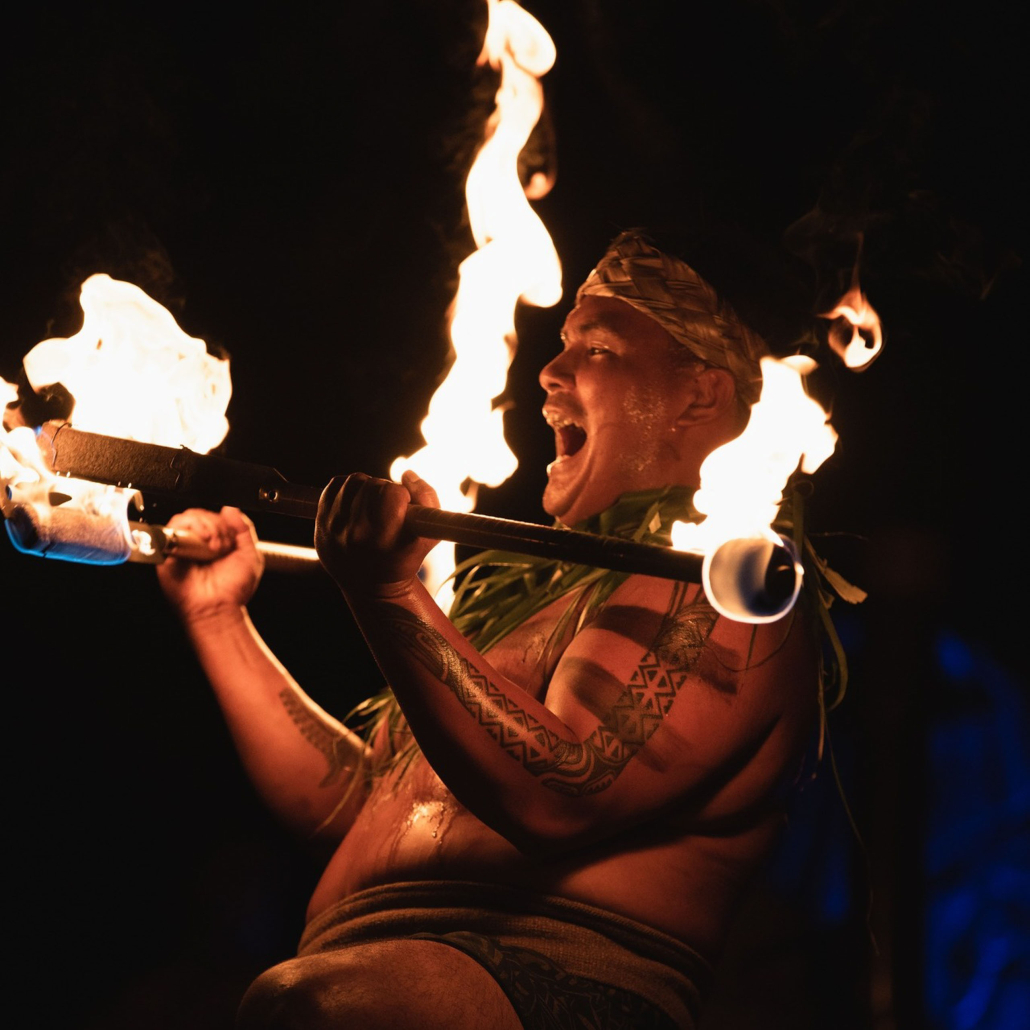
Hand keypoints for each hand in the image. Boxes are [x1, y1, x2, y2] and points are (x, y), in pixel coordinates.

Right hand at [156, 506, 263, 621]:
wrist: (220, 608)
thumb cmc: (233, 589)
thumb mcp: (249, 554)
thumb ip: (244, 529)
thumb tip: (230, 509)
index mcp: (213, 541)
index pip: (212, 516)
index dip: (223, 522)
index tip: (230, 540)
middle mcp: (196, 543)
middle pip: (198, 514)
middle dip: (214, 525)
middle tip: (221, 545)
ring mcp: (182, 548)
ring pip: (185, 518)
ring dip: (204, 527)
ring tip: (212, 546)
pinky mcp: (168, 555)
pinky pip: (170, 531)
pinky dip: (188, 531)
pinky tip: (201, 545)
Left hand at [315, 471, 439, 594]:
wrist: (370, 587)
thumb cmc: (405, 558)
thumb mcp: (429, 535)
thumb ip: (427, 498)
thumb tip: (406, 475)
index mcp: (383, 539)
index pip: (392, 492)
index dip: (402, 495)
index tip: (404, 508)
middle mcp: (355, 534)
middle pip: (373, 484)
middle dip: (385, 491)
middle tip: (388, 508)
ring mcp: (334, 528)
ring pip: (354, 481)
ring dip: (367, 487)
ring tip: (372, 506)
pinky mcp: (321, 522)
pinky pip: (335, 484)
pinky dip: (348, 489)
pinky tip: (356, 504)